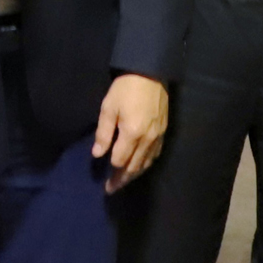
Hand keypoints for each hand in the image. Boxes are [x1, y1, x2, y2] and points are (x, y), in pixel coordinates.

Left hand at [93, 74, 168, 192]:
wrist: (150, 73)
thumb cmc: (125, 89)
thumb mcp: (108, 108)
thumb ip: (103, 133)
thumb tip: (98, 154)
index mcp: (132, 134)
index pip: (120, 160)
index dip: (111, 170)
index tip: (103, 181)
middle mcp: (147, 139)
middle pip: (134, 167)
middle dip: (122, 179)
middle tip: (112, 189)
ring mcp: (158, 136)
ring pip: (146, 163)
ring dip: (135, 175)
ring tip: (124, 181)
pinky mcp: (164, 132)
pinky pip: (155, 154)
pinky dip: (146, 164)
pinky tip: (140, 166)